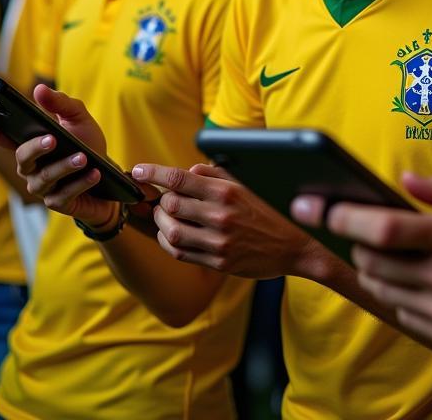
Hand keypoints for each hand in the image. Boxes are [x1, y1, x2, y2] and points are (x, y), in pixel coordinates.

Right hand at [8, 85, 118, 230]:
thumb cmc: (88, 143)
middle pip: (22, 158)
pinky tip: (94, 173)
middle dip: (36, 148)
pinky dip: (81, 183)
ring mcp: (42, 187)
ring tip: (83, 157)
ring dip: (65, 166)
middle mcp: (31, 167)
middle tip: (53, 139)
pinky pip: (65, 195)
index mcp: (30, 144)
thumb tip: (39, 89)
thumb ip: (60, 103)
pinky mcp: (58, 203)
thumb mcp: (78, 118)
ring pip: (45, 177)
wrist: (111, 174)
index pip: (2, 136)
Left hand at [131, 161, 326, 278]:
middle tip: (158, 198)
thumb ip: (215, 176)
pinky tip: (171, 234)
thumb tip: (187, 171)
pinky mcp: (219, 262)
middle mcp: (222, 216)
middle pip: (171, 205)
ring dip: (161, 223)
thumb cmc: (268, 210)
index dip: (153, 173)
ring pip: (172, 231)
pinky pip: (181, 253)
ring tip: (164, 217)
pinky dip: (168, 242)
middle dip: (158, 200)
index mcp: (227, 191)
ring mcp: (220, 241)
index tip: (137, 170)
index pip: (180, 178)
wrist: (294, 246)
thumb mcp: (246, 185)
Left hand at [292, 171, 431, 350]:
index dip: (343, 216)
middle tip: (351, 225)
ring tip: (378, 250)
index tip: (318, 205)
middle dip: (354, 241)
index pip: (381, 228)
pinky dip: (395, 292)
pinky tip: (409, 277)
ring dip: (371, 267)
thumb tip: (403, 180)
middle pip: (372, 261)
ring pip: (383, 288)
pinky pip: (403, 312)